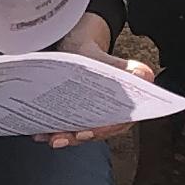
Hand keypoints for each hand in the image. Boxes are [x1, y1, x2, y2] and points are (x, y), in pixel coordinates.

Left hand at [44, 11, 152, 146]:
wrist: (76, 46)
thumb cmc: (90, 51)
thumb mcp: (101, 56)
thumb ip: (120, 67)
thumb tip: (144, 74)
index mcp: (126, 102)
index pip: (118, 122)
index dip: (102, 130)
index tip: (86, 132)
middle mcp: (112, 114)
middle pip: (98, 130)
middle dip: (77, 137)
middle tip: (60, 138)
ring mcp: (94, 117)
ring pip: (82, 132)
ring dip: (65, 138)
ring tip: (48, 137)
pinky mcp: (78, 117)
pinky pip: (69, 128)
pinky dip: (54, 132)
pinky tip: (40, 133)